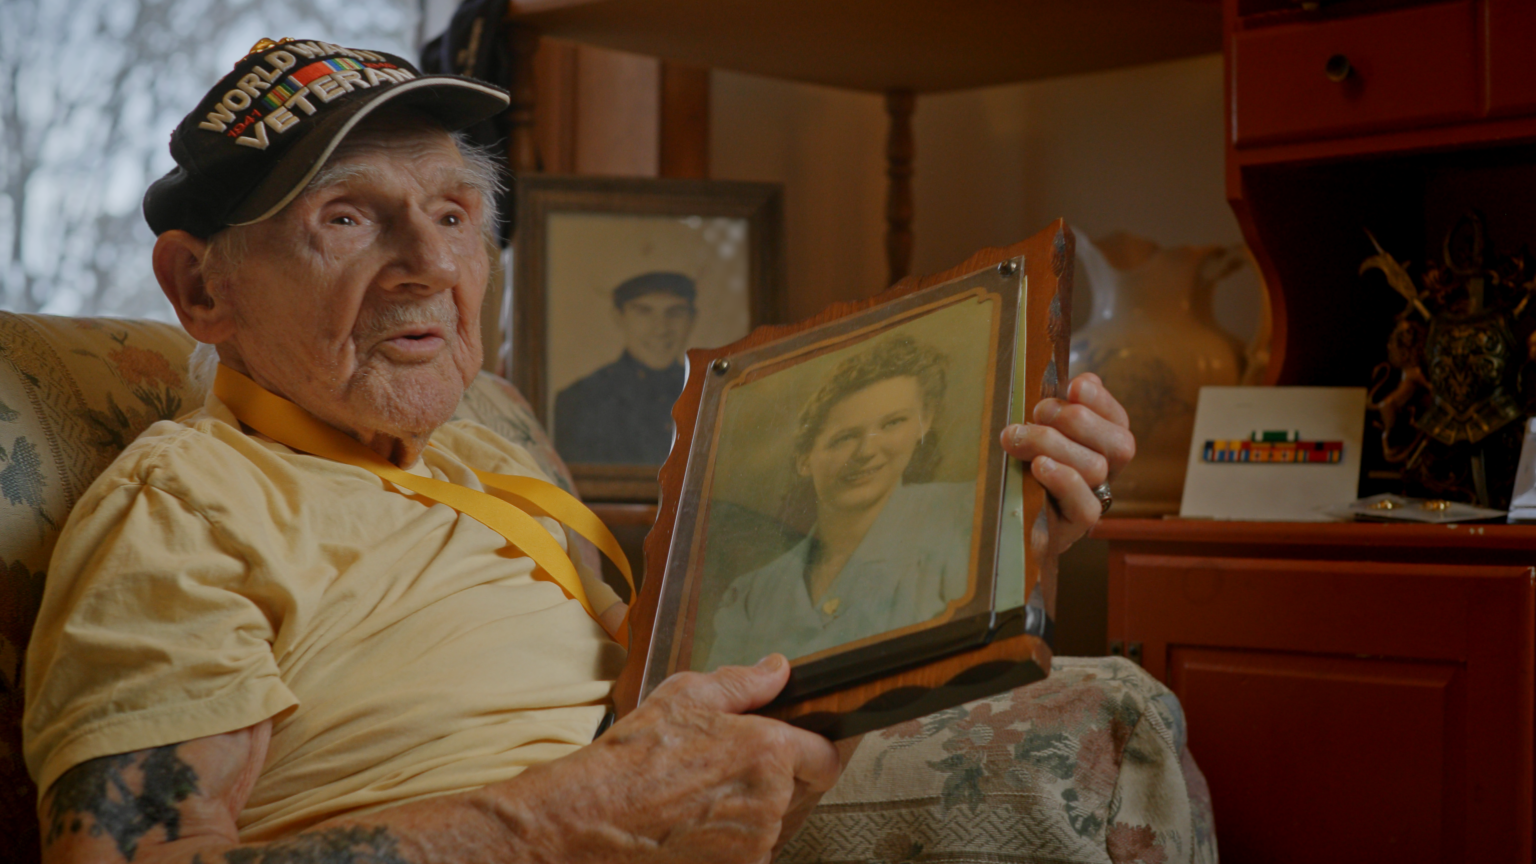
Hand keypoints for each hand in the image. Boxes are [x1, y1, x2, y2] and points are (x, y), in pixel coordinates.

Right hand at [504, 654, 841, 862]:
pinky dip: (735, 841)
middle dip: (783, 779)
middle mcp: (772, 803)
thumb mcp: (684, 697)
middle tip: (735, 769)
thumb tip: (778, 669)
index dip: (816, 748)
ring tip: (706, 797)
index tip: (801, 747)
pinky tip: (698, 824)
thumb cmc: (631, 760)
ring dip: (757, 812)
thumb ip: (743, 682)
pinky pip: (752, 853)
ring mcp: (756, 846)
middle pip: (805, 792)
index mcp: (768, 751)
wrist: (588, 821)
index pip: (828, 756)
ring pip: (778, 825)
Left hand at [1000, 372, 1134, 548]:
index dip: (1101, 401)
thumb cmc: (1016, 467)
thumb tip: (1083, 383)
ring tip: (1017, 438)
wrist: (997, 522)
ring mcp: (1092, 502)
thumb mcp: (1034, 432)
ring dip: (1054, 444)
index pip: (1117, 421)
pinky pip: (1086, 507)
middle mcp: (1105, 475)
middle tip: (1037, 413)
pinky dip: (1064, 480)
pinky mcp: (1073, 529)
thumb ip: (1056, 409)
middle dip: (1075, 419)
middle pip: (1118, 444)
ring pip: (1096, 468)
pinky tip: (1040, 467)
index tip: (1074, 386)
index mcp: (1100, 447)